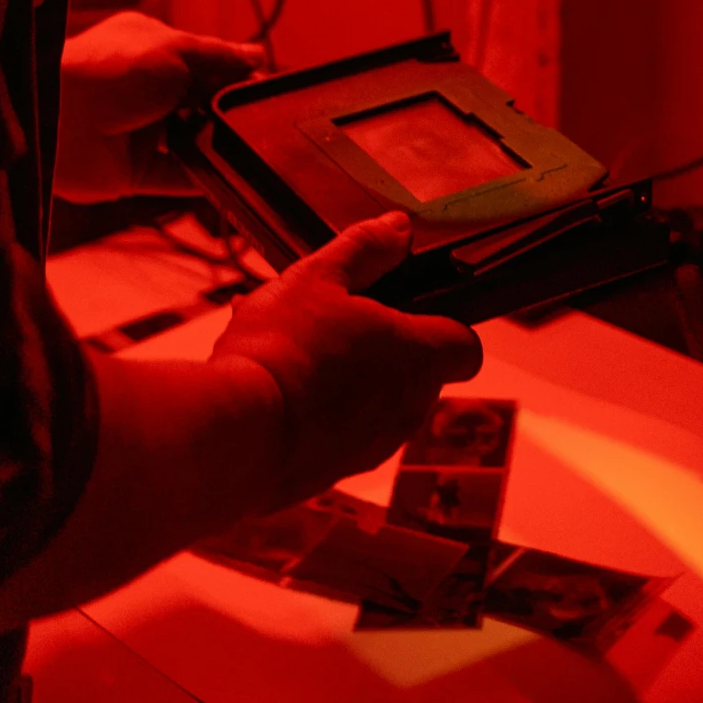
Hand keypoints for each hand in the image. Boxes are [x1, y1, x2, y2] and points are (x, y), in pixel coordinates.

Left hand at [55, 11, 261, 201]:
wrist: (58, 117)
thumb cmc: (113, 68)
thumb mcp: (177, 50)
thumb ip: (221, 57)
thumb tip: (258, 55)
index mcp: (151, 47)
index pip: (204, 61)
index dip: (234, 74)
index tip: (268, 87)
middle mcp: (145, 88)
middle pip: (200, 102)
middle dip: (228, 110)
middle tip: (264, 120)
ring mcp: (139, 130)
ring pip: (191, 140)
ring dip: (216, 144)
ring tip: (251, 148)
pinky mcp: (132, 171)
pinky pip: (177, 178)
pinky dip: (202, 179)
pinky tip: (231, 179)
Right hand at [211, 212, 483, 507]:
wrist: (237, 437)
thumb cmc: (282, 349)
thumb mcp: (319, 277)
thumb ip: (365, 249)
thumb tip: (399, 229)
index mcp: (417, 358)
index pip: (465, 346)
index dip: (442, 321)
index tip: (406, 304)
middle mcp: (408, 410)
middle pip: (415, 369)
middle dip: (381, 342)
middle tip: (333, 316)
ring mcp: (373, 448)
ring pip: (374, 400)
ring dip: (346, 373)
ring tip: (291, 345)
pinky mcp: (335, 473)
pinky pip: (339, 430)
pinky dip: (319, 407)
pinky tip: (273, 382)